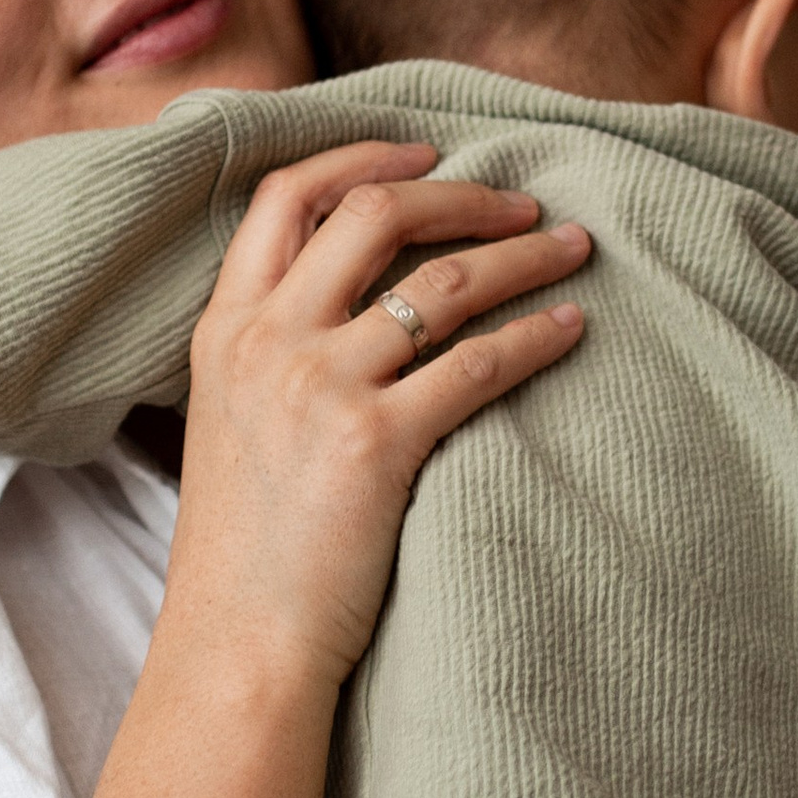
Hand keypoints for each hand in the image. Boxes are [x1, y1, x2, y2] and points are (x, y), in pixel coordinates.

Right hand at [166, 142, 592, 691]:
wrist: (237, 648)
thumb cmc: (246, 554)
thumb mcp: (229, 427)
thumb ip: (270, 356)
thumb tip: (351, 312)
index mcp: (224, 330)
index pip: (286, 197)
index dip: (361, 155)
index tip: (423, 149)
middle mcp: (267, 342)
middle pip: (374, 213)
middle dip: (462, 192)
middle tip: (524, 202)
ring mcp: (319, 387)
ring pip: (443, 279)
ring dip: (522, 255)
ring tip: (573, 249)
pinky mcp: (375, 444)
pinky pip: (477, 364)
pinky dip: (535, 337)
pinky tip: (571, 330)